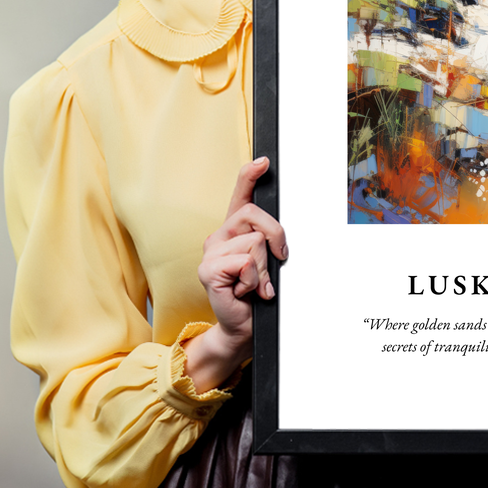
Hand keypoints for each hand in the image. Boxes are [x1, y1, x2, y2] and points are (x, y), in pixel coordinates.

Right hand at [183, 157, 287, 391]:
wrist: (243, 326)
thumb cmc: (257, 294)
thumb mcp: (268, 262)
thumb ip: (269, 242)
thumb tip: (279, 235)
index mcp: (234, 231)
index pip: (240, 195)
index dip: (250, 175)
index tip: (264, 161)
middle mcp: (219, 236)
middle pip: (255, 215)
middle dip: (276, 237)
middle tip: (276, 261)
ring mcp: (210, 252)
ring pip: (254, 242)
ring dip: (264, 268)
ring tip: (256, 284)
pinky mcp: (208, 270)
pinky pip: (246, 262)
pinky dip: (254, 280)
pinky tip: (245, 291)